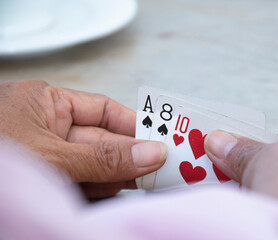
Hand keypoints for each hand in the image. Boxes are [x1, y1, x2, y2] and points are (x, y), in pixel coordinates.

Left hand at [0, 80, 166, 197]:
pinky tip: (116, 197)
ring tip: (147, 185)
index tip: (160, 139)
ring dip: (119, 178)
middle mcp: (49, 130)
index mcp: (47, 104)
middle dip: (131, 156)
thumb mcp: (51, 154)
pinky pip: (82, 186)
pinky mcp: (47, 184)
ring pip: (95, 167)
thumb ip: (103, 158)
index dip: (134, 125)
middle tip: (161, 169)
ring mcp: (48, 159)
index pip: (103, 111)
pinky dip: (99, 194)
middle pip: (103, 142)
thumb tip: (151, 153)